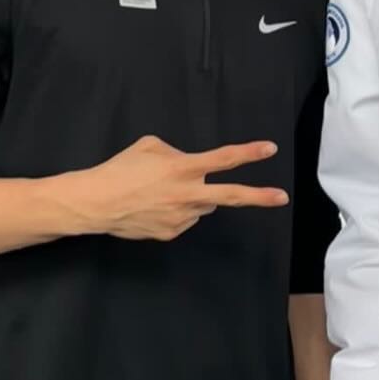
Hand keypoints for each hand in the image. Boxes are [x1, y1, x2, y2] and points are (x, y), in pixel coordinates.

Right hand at [69, 135, 288, 240]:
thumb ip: (176, 153)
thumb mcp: (149, 146)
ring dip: (194, 197)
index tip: (271, 149)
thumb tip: (189, 165)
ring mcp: (181, 217)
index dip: (249, 152)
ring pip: (202, 205)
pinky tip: (155, 207)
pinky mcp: (172, 233)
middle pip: (230, 195)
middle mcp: (187, 194)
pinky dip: (178, 211)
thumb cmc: (121, 169)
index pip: (223, 158)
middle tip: (281, 197)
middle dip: (258, 196)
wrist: (97, 203)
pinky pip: (185, 219)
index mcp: (183, 167)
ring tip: (163, 192)